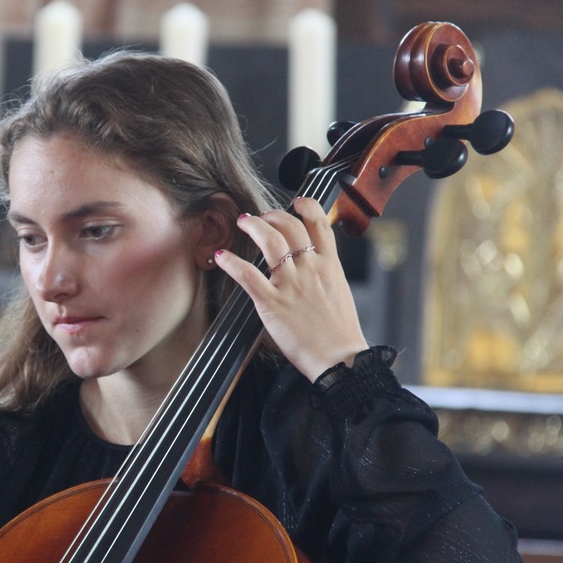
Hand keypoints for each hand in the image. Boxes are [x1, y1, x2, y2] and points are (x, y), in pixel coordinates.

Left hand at [214, 197, 368, 381]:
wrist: (340, 360)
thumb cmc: (340, 333)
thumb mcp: (339, 293)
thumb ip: (325, 274)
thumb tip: (314, 264)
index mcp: (329, 266)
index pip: (319, 224)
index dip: (306, 207)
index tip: (296, 203)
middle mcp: (310, 269)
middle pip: (290, 227)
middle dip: (273, 215)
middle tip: (261, 217)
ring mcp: (291, 284)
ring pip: (270, 242)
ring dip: (254, 227)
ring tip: (243, 222)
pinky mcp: (273, 303)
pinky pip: (248, 275)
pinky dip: (232, 262)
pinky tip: (222, 256)